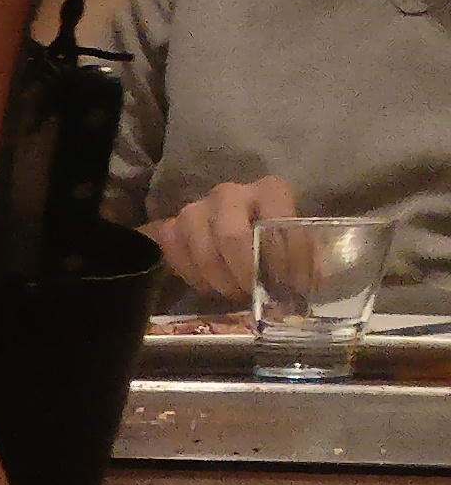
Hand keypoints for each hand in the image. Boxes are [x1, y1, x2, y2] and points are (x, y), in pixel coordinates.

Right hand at [144, 175, 296, 306]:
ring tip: (235, 294)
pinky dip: (193, 277)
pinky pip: (175, 255)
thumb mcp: (296, 239)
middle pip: (231, 238)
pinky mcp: (172, 226)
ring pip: (202, 251)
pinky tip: (210, 286)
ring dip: (220, 281)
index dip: (284, 261)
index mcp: (269, 190)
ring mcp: (196, 208)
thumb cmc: (273, 234)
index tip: (291, 288)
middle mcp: (229, 193)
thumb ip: (304, 257)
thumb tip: (312, 288)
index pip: (276, 225)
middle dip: (245, 274)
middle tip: (254, 294)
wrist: (235, 224)